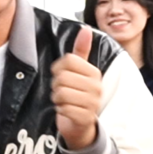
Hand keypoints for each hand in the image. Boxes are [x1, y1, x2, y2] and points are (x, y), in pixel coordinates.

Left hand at [51, 28, 101, 150]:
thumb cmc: (78, 95)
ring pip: (61, 93)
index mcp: (94, 72)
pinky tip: (66, 110)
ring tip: (64, 101)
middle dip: (56, 85)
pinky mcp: (85, 118)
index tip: (62, 75)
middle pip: (62, 77)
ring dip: (57, 98)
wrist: (82, 125)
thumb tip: (85, 29)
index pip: (68, 60)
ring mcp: (92, 103)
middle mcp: (96, 87)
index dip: (58, 68)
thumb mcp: (80, 72)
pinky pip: (63, 108)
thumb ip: (81, 50)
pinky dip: (60, 110)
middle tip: (63, 91)